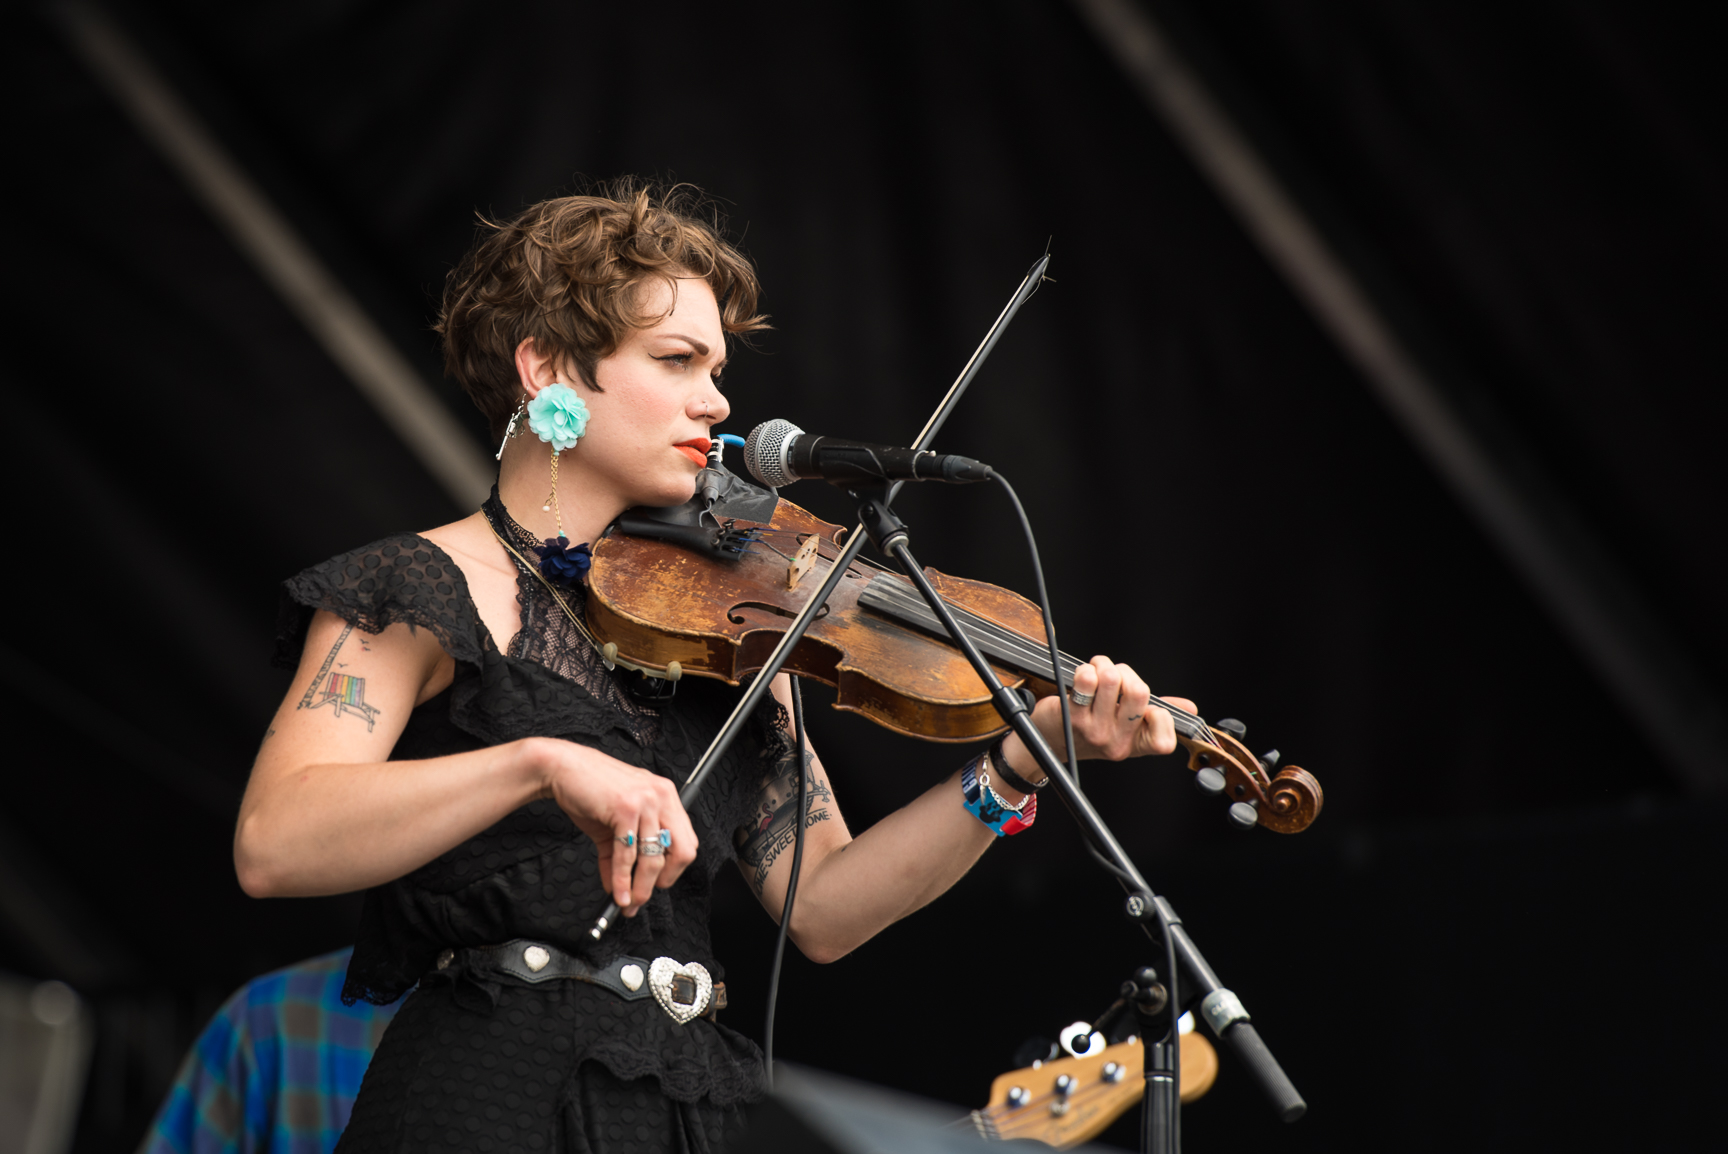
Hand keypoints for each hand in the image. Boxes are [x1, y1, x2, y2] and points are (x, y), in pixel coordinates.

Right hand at [530, 738, 698, 916]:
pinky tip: (616, 892)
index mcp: (666, 797)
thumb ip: (619, 857)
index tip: (658, 884)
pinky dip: (621, 879)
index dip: (674, 868)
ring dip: (640, 888)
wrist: (562, 768)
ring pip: (653, 858)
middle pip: (681, 852)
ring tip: (627, 902)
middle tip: (644, 895)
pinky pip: (628, 854)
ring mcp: (646, 801)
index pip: (686, 841)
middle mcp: (662, 796)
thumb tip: (620, 890)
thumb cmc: (589, 791)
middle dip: (663, 881)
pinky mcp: (626, 808)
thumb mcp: (613, 825)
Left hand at [1019, 657, 1195, 765]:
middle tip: (1114, 674)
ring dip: (1103, 665)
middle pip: (1139, 692)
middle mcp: (1117, 742)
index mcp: (1137, 745)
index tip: (1147, 706)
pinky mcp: (1073, 717)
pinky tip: (1082, 676)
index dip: (1161, 715)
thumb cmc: (1091, 727)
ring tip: (1095, 671)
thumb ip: (1157, 715)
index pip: (1165, 739)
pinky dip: (1086, 669)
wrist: (1051, 740)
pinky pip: (1088, 680)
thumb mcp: (1127, 726)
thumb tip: (1189, 708)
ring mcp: (1095, 731)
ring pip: (1113, 680)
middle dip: (1126, 672)